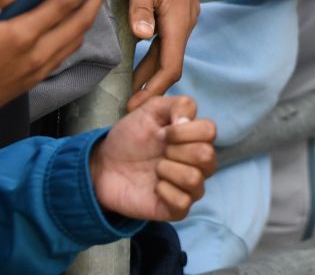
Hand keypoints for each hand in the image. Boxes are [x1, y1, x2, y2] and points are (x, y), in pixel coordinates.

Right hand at [0, 0, 110, 146]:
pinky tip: (70, 21)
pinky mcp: (35, 78)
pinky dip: (75, 33)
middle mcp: (37, 54)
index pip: (64, 2)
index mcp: (22, 35)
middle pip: (80, 21)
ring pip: (76, 38)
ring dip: (88, 14)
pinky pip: (65, 52)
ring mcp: (38, 69)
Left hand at [90, 95, 217, 221]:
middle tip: (159, 152)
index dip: (183, 130)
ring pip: (195, 179)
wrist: (105, 165)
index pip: (209, 131)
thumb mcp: (151, 109)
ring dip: (168, 170)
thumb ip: (178, 105)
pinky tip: (154, 187)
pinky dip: (164, 192)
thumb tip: (188, 121)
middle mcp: (199, 163)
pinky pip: (183, 203)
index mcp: (196, 138)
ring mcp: (189, 188)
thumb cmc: (130, 137)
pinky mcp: (177, 209)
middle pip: (206, 156)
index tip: (160, 133)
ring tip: (155, 169)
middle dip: (175, 150)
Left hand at [124, 0, 199, 110]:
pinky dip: (156, 57)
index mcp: (178, 20)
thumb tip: (142, 37)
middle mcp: (186, 22)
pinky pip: (169, 41)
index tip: (136, 106)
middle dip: (152, 86)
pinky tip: (141, 63)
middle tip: (130, 104)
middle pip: (171, 63)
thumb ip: (141, 9)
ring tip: (133, 90)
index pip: (171, 65)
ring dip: (152, 72)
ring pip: (170, 53)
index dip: (155, 89)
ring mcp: (185, 18)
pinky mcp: (180, 12)